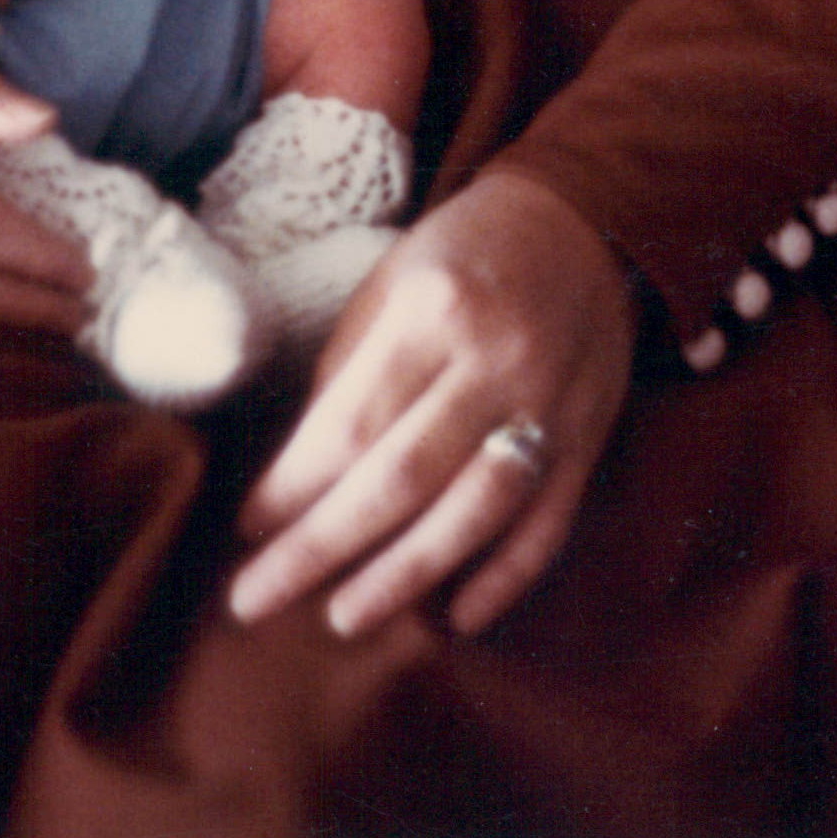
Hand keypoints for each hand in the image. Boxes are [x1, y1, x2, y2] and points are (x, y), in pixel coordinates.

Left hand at [228, 170, 635, 639]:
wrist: (581, 219)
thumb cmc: (464, 250)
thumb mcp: (392, 280)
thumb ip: (350, 372)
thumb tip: (298, 476)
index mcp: (435, 309)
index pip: (354, 422)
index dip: (294, 486)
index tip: (246, 528)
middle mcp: (495, 360)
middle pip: (402, 478)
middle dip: (321, 548)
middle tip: (254, 600)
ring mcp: (550, 405)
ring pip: (473, 513)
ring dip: (403, 576)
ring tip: (343, 618)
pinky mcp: (590, 437)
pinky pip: (546, 525)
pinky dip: (504, 579)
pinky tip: (455, 617)